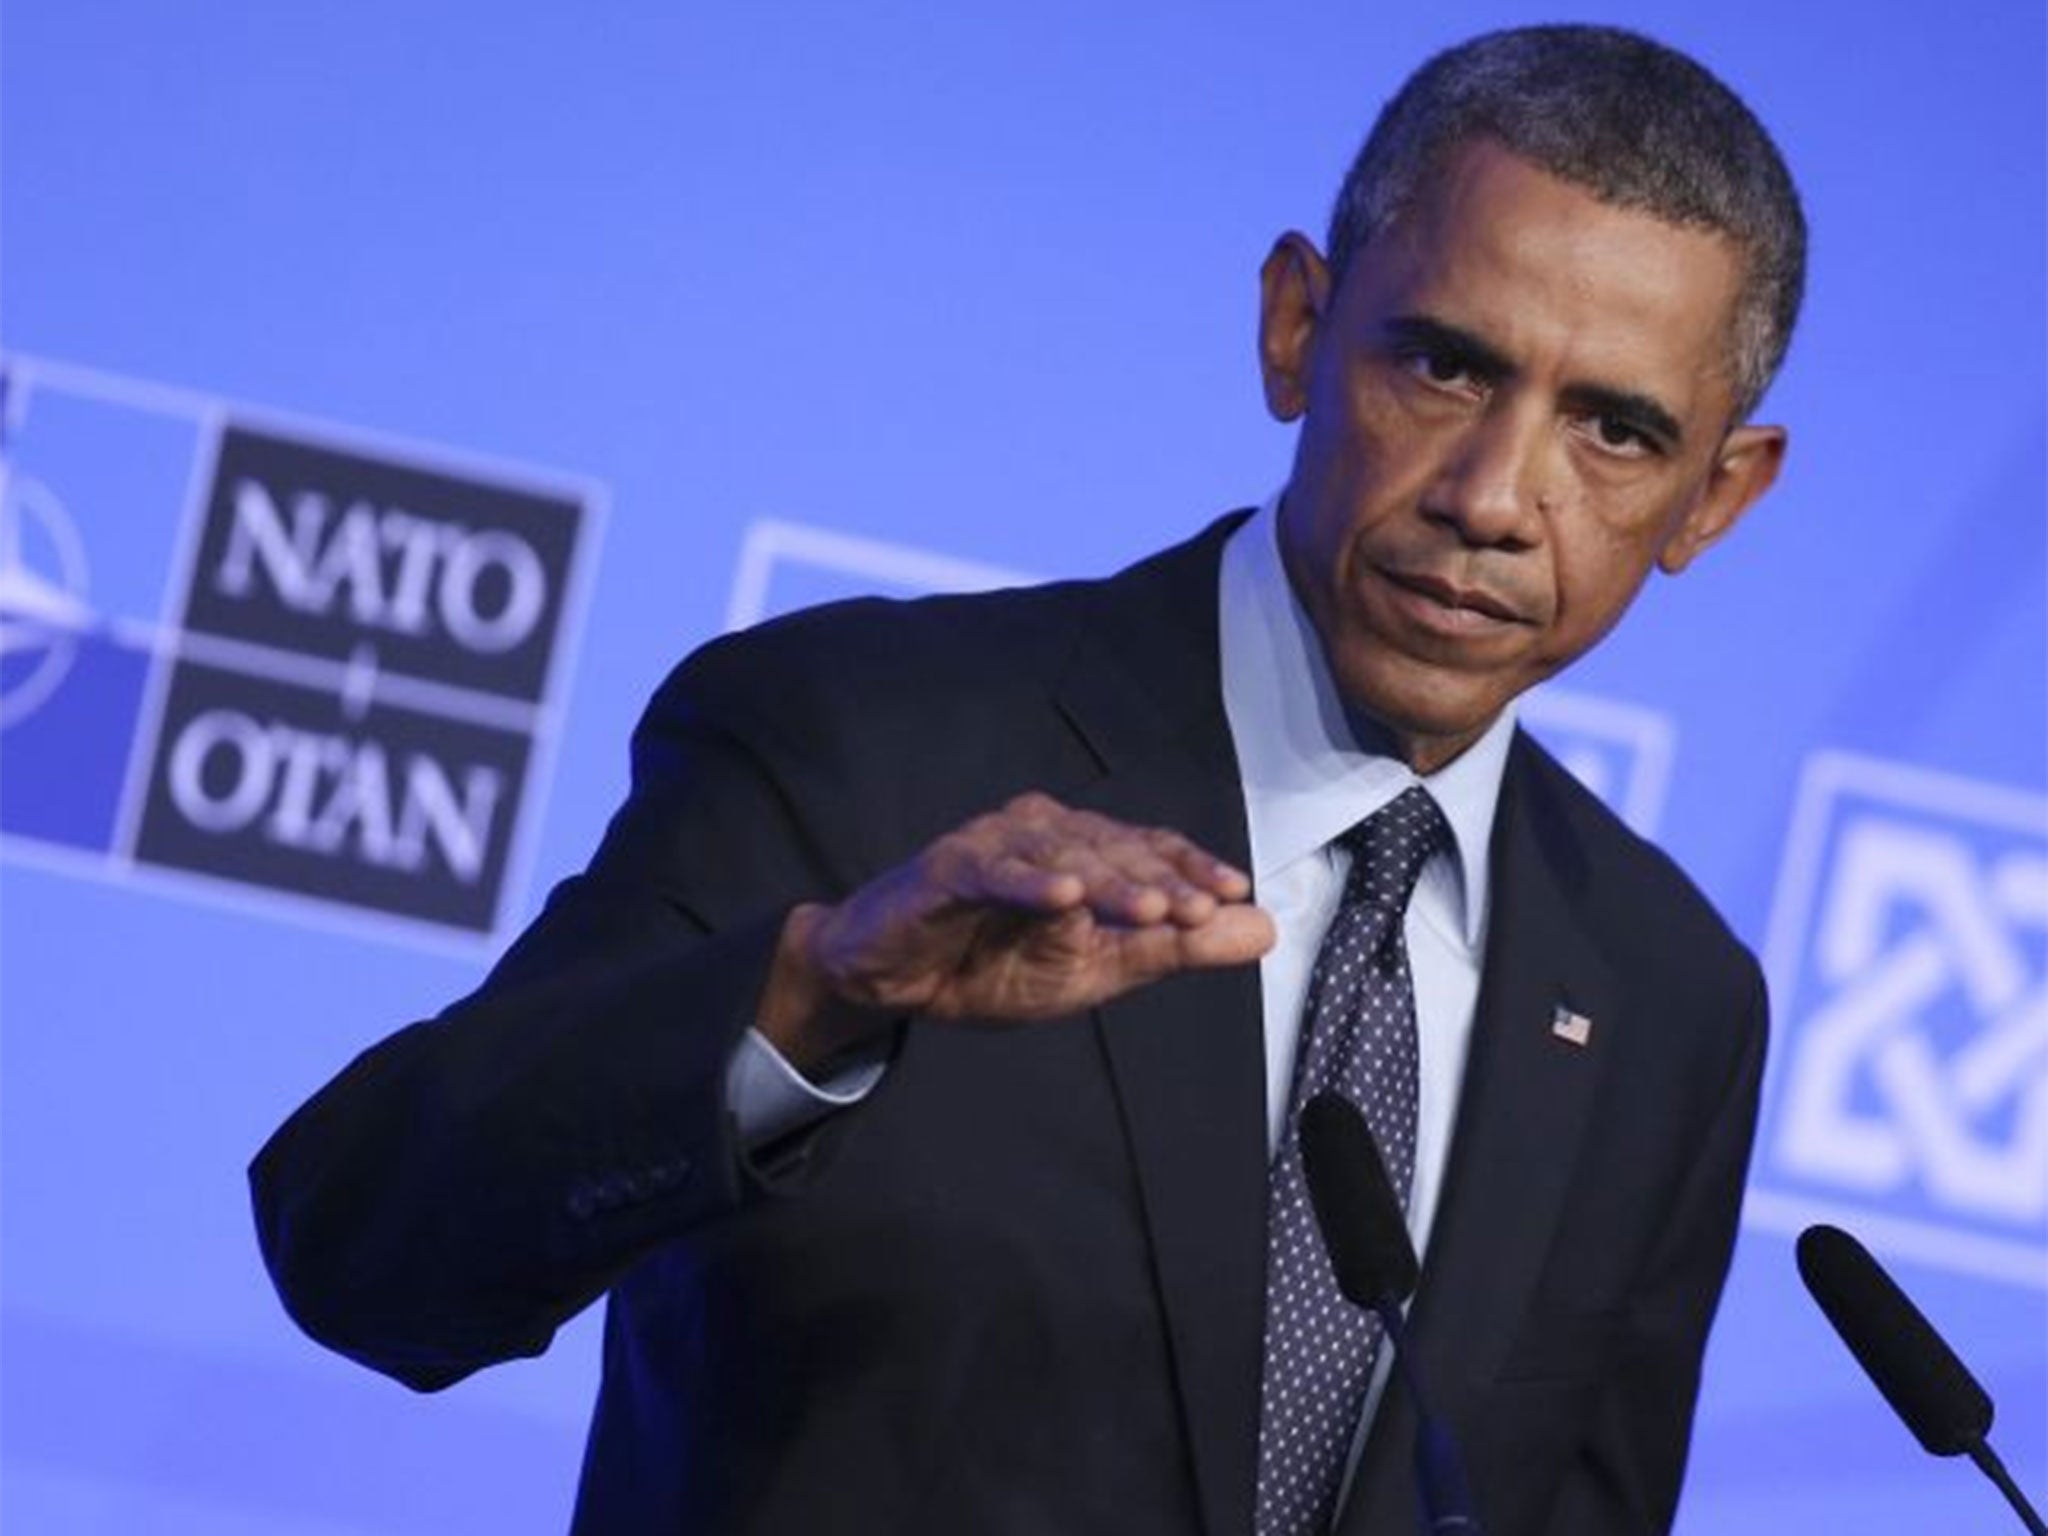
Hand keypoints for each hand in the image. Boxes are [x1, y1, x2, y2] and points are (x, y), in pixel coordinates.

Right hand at [759, 792, 1274, 1069]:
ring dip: (1111, 883)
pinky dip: (1029, 884)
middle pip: (1114, 851)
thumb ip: (1174, 950)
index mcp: (1085, 849)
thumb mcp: (1095, 970)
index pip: (1150, 849)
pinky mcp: (947, 868)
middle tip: (1204, 911)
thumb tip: (1266, 930)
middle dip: (1163, 882)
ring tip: (1155, 911)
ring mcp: (995, 843)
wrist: (892, 980)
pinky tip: (1064, 897)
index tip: (1235, 895)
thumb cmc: (992, 963)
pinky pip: (993, 871)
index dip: (1191, 868)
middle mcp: (1045, 831)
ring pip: (1063, 857)